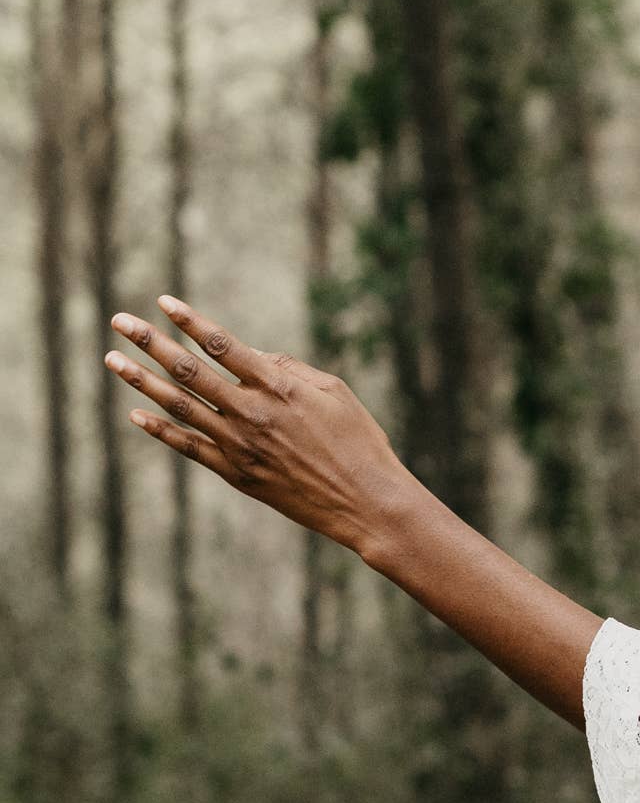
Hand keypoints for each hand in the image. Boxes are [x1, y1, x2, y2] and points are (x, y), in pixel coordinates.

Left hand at [104, 295, 412, 555]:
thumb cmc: (357, 440)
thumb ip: (289, 369)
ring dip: (141, 381)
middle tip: (119, 321)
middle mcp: (252, 412)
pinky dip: (160, 429)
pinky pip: (188, 447)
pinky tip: (135, 413)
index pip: (222, 345)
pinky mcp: (236, 473)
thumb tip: (254, 357)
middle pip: (189, 370)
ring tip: (112, 360)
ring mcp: (239, 445)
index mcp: (278, 386)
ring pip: (180, 406)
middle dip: (150, 343)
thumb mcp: (333, 391)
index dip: (189, 321)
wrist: (363, 500)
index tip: (162, 302)